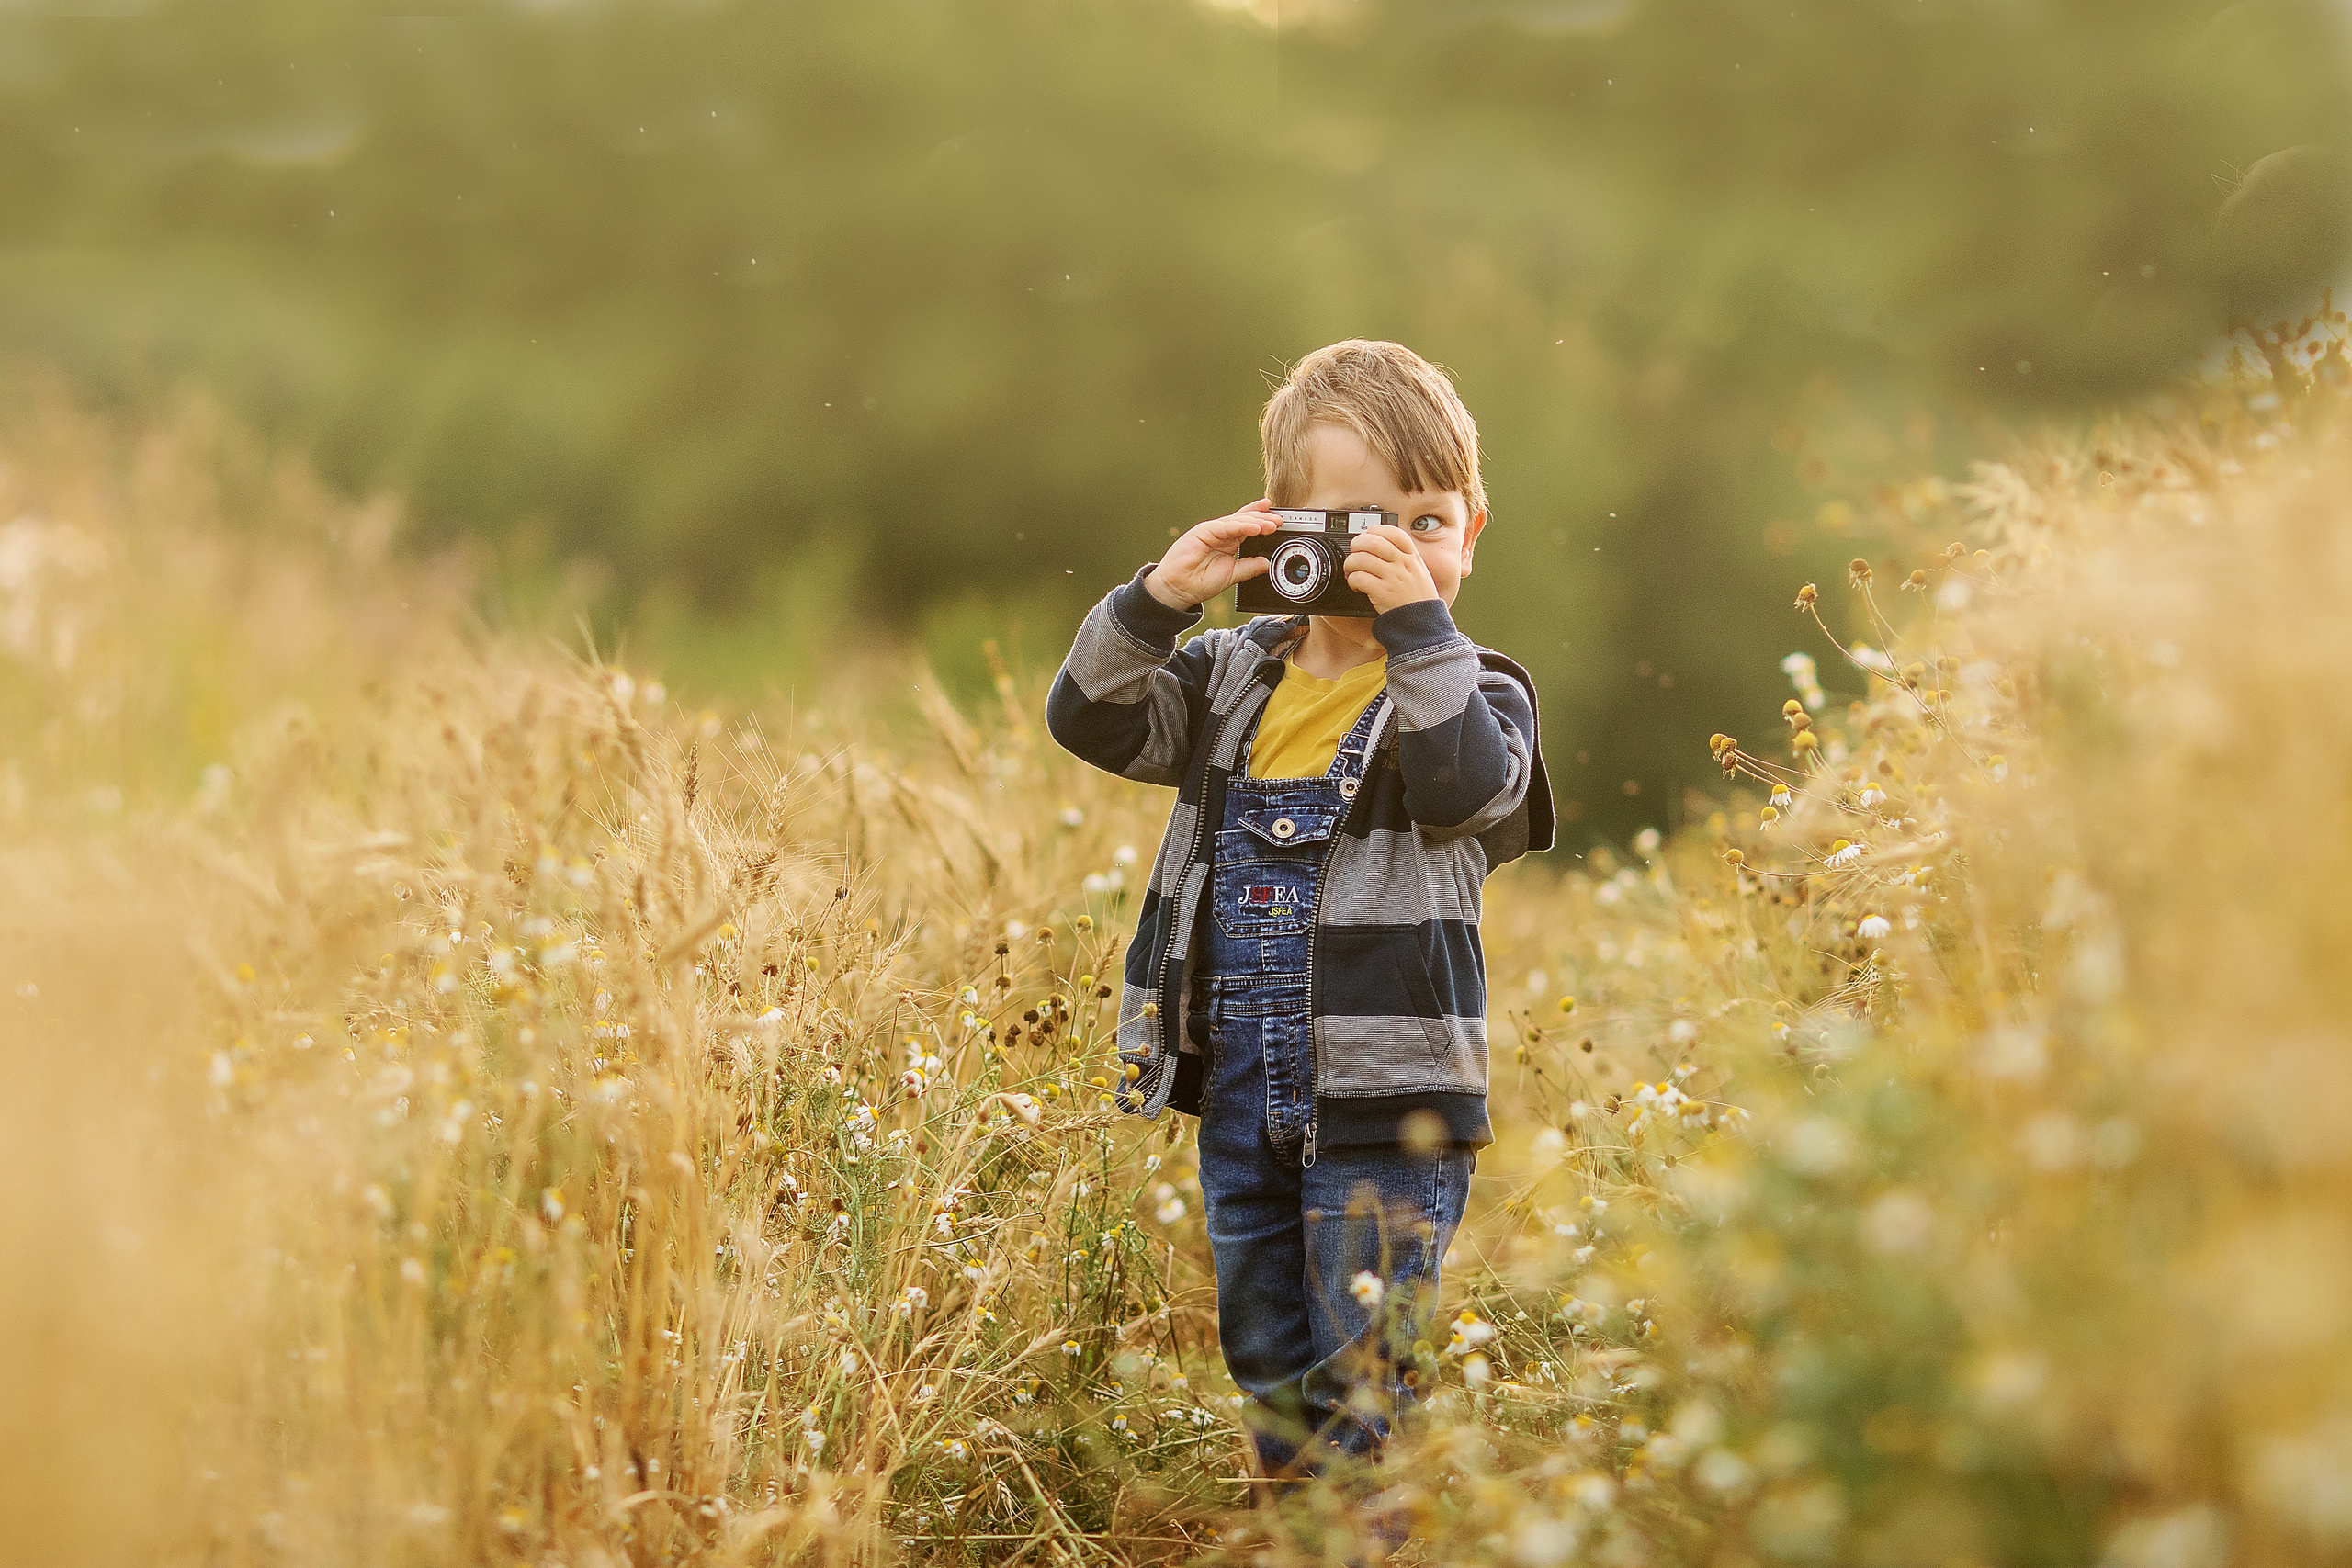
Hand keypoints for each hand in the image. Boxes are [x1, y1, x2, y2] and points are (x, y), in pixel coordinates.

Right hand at [1144, 500, 1280, 610]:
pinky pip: (1225, 526)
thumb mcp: (1233, 575)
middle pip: (1245, 520)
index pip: (1248, 527)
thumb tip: (1266, 562)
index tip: (1278, 522)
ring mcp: (1212, 531)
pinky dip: (1240, 526)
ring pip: (1237, 521)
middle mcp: (1221, 534)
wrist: (1178, 589)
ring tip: (1270, 525)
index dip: (1262, 521)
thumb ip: (1249, 567)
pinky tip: (1253, 528)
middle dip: (1263, 519)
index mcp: (1228, 543)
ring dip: (1255, 522)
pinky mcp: (1203, 531)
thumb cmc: (1200, 583)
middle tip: (1279, 521)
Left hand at [1344, 523, 1440, 613]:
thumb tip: (1380, 543)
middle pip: (1373, 542)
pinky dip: (1352, 580)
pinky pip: (1359, 578)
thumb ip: (1404, 556)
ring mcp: (1393, 577)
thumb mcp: (1419, 571)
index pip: (1393, 532)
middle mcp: (1403, 564)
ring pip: (1361, 559)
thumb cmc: (1419, 598)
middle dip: (1357, 544)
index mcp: (1412, 556)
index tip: (1368, 536)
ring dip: (1350, 563)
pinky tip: (1356, 586)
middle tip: (1354, 552)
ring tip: (1351, 571)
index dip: (1375, 531)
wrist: (1423, 623)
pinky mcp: (1382, 592)